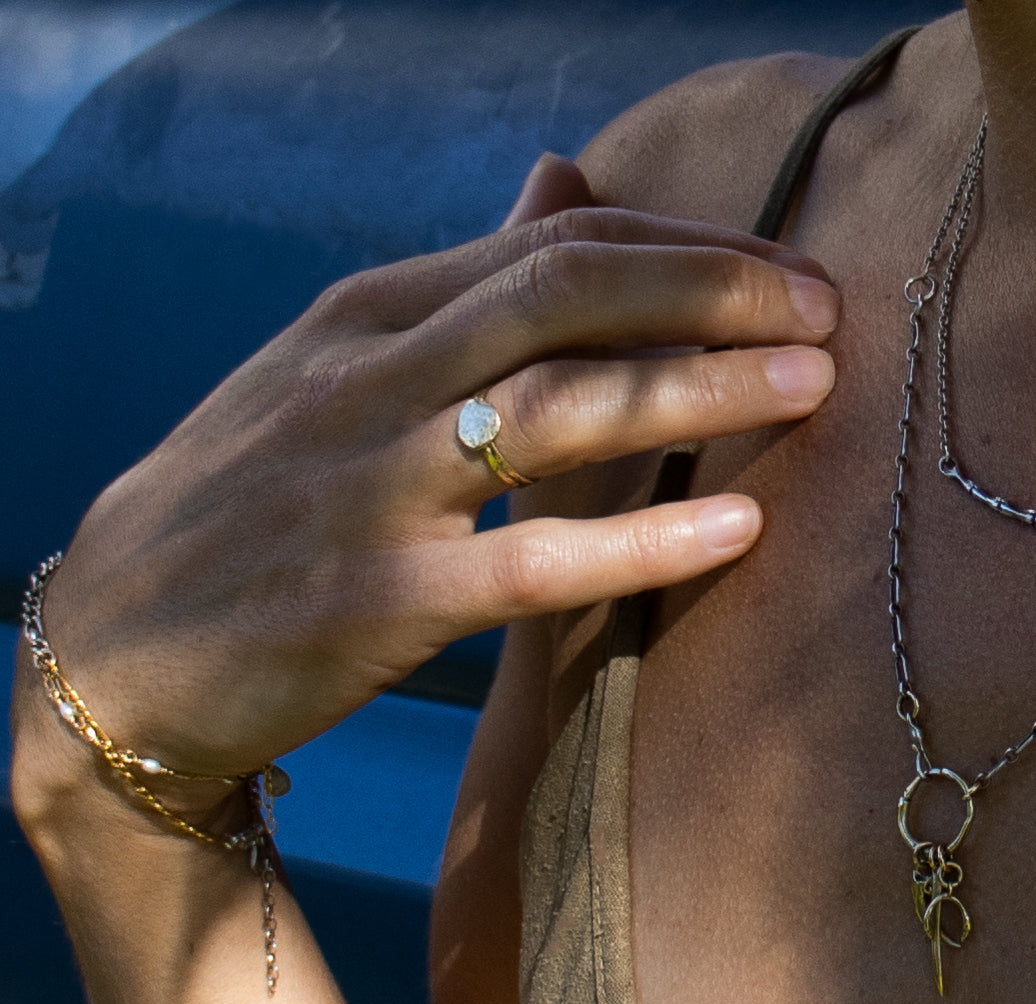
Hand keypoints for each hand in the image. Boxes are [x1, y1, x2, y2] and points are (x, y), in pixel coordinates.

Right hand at [28, 154, 836, 779]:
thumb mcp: (329, 367)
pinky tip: (735, 528)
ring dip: (700, 388)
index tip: (777, 274)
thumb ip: (455, 287)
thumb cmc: (242, 500)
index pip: (552, 245)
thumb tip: (556, 184)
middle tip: (825, 310)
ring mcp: (373, 488)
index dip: (682, 250)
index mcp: (367, 314)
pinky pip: (533, 562)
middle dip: (712, 291)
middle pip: (568, 296)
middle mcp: (372, 378)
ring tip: (810, 384)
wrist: (117, 642)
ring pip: (563, 410)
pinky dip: (642, 541)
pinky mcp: (380, 601)